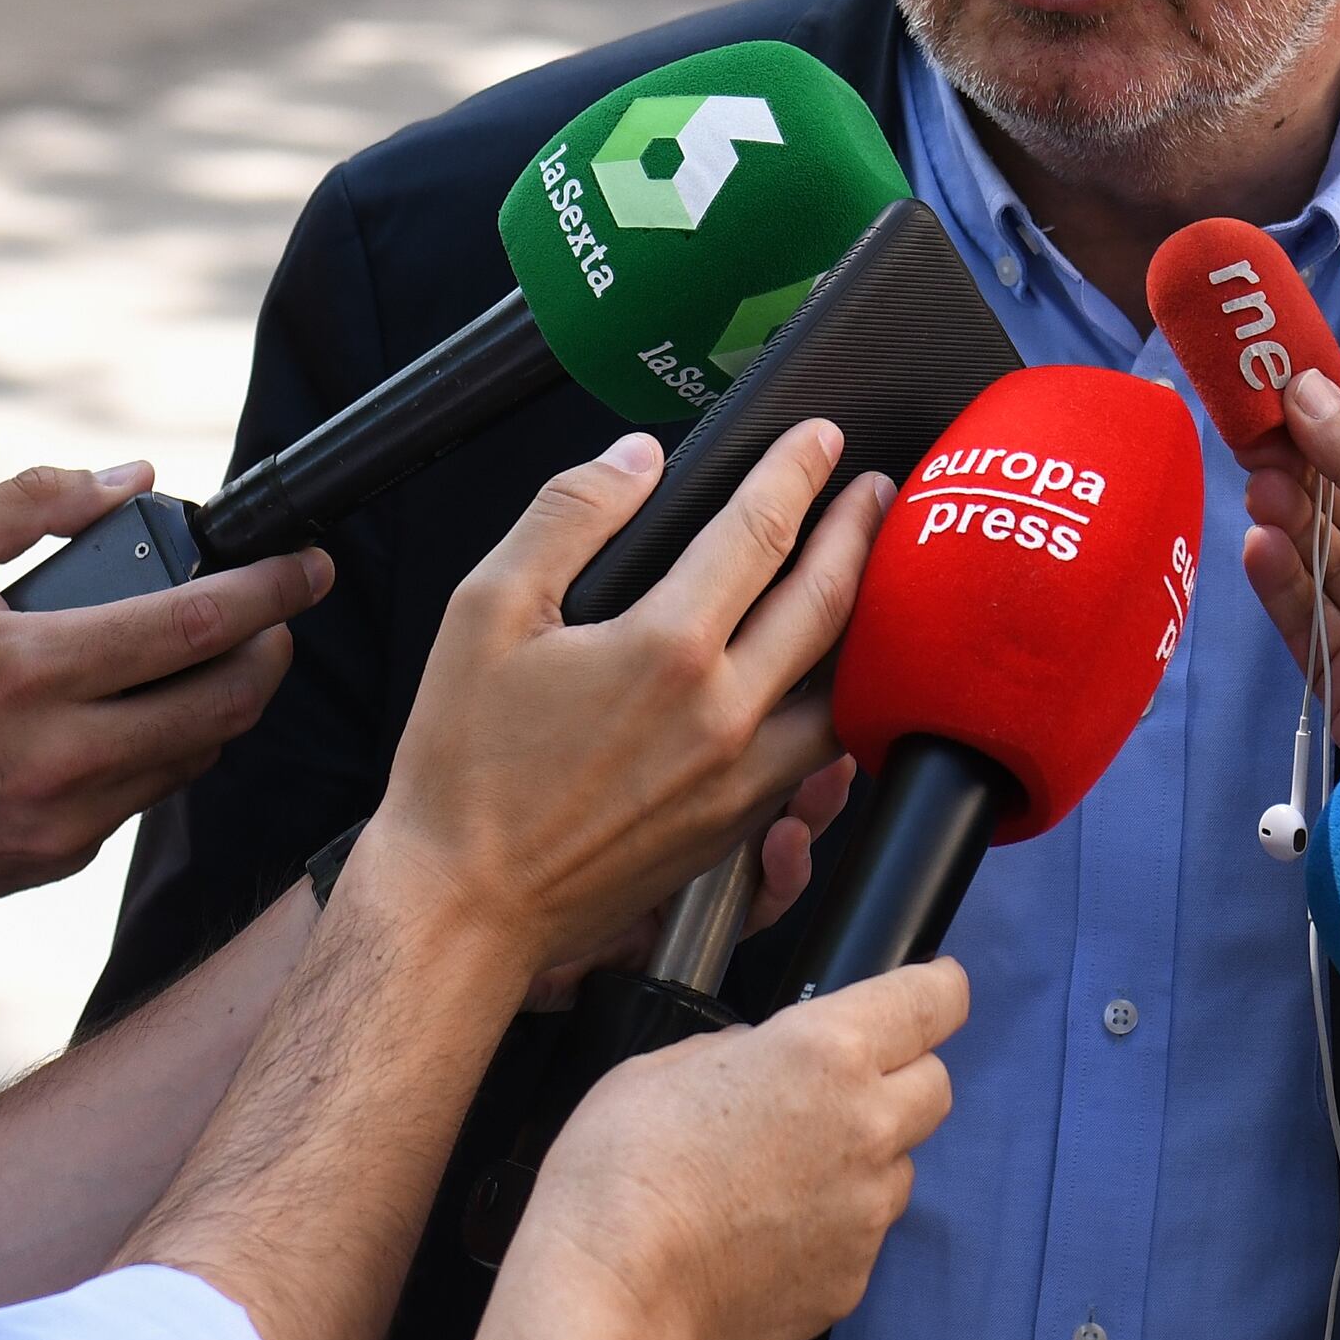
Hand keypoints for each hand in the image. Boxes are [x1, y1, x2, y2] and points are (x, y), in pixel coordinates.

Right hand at [0, 463, 326, 917]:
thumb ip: (29, 504)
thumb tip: (133, 477)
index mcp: (30, 668)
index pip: (194, 626)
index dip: (272, 592)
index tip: (313, 567)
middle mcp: (60, 752)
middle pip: (226, 701)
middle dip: (272, 650)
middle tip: (276, 615)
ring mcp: (68, 817)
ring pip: (198, 752)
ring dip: (224, 700)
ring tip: (207, 655)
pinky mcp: (64, 857)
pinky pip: (148, 792)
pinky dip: (162, 747)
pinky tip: (132, 713)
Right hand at [368, 425, 879, 977]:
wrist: (466, 902)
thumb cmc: (463, 763)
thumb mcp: (487, 610)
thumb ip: (567, 516)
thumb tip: (637, 457)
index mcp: (668, 649)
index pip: (761, 531)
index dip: (797, 472)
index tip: (819, 437)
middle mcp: (725, 713)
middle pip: (827, 602)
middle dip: (860, 531)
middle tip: (876, 488)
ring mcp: (742, 778)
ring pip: (843, 687)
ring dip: (868, 620)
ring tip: (876, 574)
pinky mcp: (739, 827)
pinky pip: (819, 755)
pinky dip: (842, 702)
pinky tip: (836, 678)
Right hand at [524, 957, 965, 1339]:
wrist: (613, 1292)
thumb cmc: (620, 1171)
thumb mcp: (664, 1066)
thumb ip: (737, 1050)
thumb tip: (760, 1057)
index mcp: (825, 1052)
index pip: (932, 1002)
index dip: (937, 990)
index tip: (934, 989)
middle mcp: (866, 1126)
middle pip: (934, 1086)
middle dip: (901, 1078)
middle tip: (839, 1091)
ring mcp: (866, 1211)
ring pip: (898, 1167)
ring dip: (863, 1160)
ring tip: (778, 1179)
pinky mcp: (852, 1280)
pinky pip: (861, 1237)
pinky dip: (830, 1229)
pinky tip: (763, 1236)